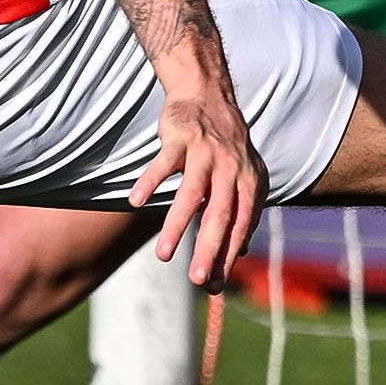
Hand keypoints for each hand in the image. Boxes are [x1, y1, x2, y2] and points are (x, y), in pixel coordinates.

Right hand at [130, 84, 267, 295]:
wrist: (209, 97)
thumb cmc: (225, 147)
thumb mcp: (243, 177)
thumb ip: (241, 212)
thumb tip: (241, 252)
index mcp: (249, 183)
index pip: (240, 227)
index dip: (227, 257)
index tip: (213, 287)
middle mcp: (231, 169)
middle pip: (219, 216)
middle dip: (208, 250)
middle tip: (197, 281)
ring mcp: (206, 153)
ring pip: (190, 195)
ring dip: (176, 227)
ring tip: (163, 256)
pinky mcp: (181, 138)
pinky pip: (163, 163)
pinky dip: (149, 182)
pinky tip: (136, 202)